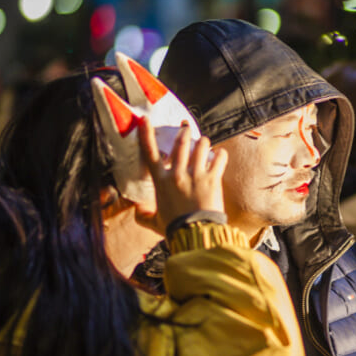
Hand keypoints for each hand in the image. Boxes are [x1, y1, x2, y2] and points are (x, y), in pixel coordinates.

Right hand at [135, 116, 227, 232]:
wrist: (195, 234)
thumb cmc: (175, 228)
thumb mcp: (154, 222)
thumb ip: (143, 215)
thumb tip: (136, 211)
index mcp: (161, 181)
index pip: (150, 153)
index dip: (146, 135)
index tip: (145, 121)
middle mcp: (177, 174)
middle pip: (180, 142)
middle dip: (184, 131)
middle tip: (186, 127)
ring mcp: (196, 174)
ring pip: (201, 145)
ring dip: (203, 142)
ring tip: (204, 143)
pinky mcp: (212, 178)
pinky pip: (219, 157)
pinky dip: (220, 154)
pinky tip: (219, 156)